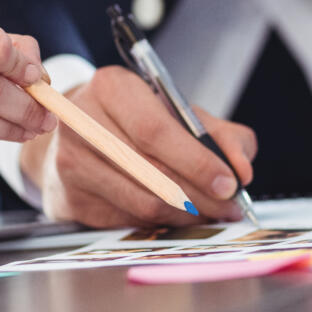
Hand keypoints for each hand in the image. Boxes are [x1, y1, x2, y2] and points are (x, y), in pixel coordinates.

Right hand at [19, 66, 257, 228]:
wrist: (79, 135)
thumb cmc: (137, 121)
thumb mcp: (181, 113)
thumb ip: (221, 135)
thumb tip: (242, 170)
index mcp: (111, 88)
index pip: (155, 131)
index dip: (196, 161)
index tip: (229, 183)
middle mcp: (81, 122)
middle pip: (150, 170)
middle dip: (199, 195)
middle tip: (230, 207)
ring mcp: (69, 163)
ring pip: (141, 202)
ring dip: (185, 214)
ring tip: (212, 213)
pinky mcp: (69, 200)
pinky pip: (127, 221)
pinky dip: (162, 223)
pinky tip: (181, 217)